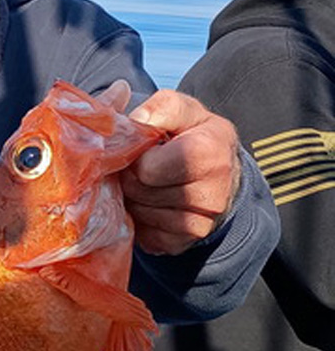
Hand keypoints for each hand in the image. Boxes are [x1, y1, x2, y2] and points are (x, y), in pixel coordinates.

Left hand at [118, 88, 240, 255]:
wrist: (218, 174)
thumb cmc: (192, 135)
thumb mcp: (182, 110)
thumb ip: (160, 107)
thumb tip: (135, 118)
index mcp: (211, 153)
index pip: (147, 167)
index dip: (137, 155)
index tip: (145, 148)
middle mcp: (212, 194)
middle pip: (139, 191)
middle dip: (131, 176)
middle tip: (138, 166)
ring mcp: (201, 224)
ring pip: (139, 214)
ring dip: (133, 198)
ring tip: (145, 183)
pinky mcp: (184, 243)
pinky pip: (144, 236)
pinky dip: (140, 220)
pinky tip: (149, 203)